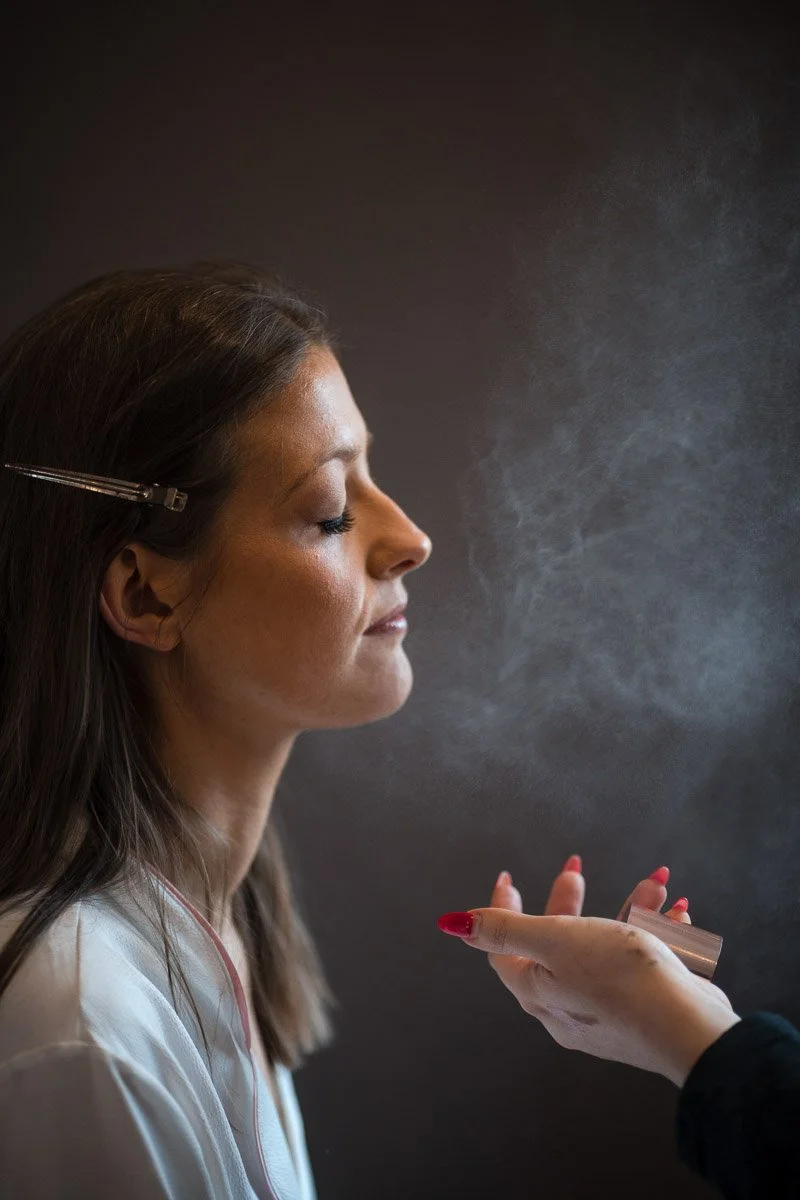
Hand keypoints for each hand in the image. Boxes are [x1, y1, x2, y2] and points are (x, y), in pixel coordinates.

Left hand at [437, 860, 739, 1086]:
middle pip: (557, 941)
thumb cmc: (619, 980)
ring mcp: (608, 1009)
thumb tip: (451, 924)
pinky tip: (680, 913)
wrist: (689, 1028)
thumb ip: (506, 928)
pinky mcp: (646, 1008)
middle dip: (568, 900)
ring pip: (611, 945)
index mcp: (538, 991)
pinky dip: (659, 933)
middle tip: (575, 868)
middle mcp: (569, 1004)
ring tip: (657, 884)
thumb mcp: (555, 940)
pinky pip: (645, 961)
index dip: (502, 907)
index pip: (503, 947)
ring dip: (632, 909)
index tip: (509, 877)